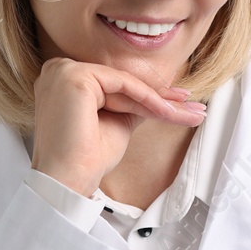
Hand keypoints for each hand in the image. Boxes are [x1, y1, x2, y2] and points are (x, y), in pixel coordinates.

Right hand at [29, 56, 206, 197]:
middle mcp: (58, 70)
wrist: (68, 180)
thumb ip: (133, 103)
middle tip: (192, 108)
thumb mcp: (116, 121)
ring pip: (126, 82)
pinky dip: (149, 98)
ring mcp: (64, 70)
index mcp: (63, 80)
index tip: (179, 105)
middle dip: (161, 98)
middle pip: (122, 82)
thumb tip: (162, 95)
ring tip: (189, 113)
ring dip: (161, 101)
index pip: (115, 84)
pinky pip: (123, 84)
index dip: (150, 96)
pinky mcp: (75, 76)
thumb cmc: (86, 159)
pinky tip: (168, 111)